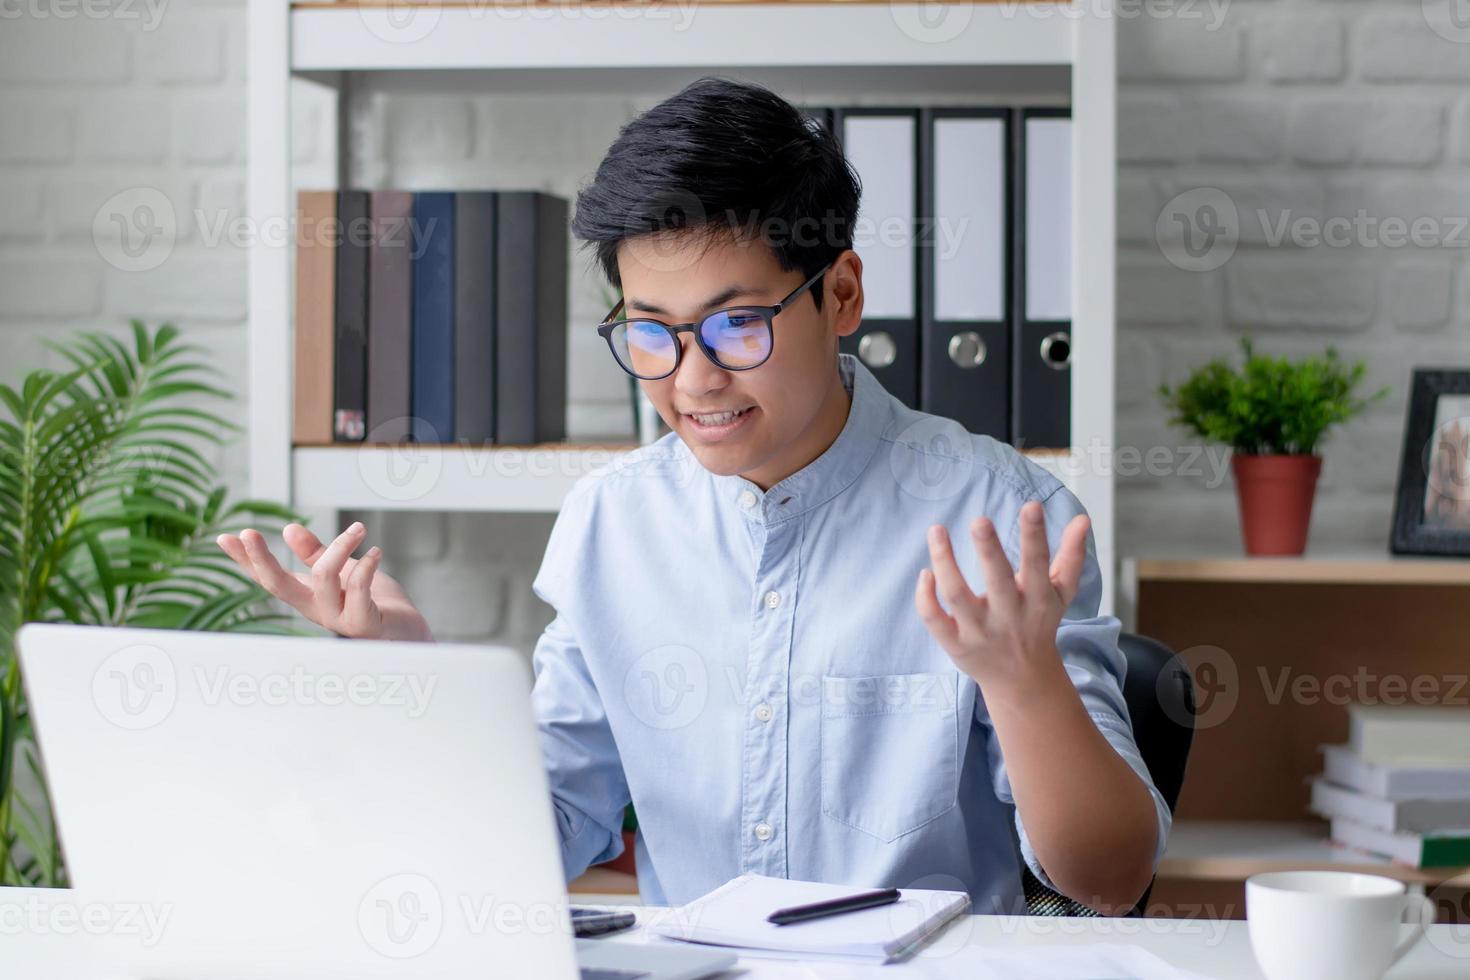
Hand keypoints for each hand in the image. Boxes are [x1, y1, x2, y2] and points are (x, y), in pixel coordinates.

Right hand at [216, 522, 432, 641]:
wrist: (409, 634)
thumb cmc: (376, 603)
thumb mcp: (344, 571)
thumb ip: (318, 554)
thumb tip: (289, 529)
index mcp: (308, 597)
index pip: (269, 578)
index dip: (245, 561)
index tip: (223, 537)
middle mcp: (316, 610)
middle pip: (278, 586)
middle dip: (261, 559)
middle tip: (249, 532)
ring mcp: (339, 620)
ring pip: (323, 578)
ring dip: (340, 546)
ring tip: (360, 528)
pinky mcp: (365, 624)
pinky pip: (358, 591)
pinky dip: (367, 565)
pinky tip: (377, 551)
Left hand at [914, 500, 1088, 699]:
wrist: (1023, 681)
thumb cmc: (1040, 624)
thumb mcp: (1062, 593)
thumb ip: (1071, 555)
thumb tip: (1082, 518)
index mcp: (1037, 598)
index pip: (1037, 563)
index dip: (1035, 535)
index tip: (1032, 506)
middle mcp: (1008, 616)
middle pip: (997, 581)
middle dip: (989, 550)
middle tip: (980, 520)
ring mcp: (979, 632)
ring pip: (956, 596)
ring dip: (944, 563)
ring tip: (937, 530)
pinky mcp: (955, 645)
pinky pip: (934, 620)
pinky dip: (925, 598)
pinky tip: (926, 572)